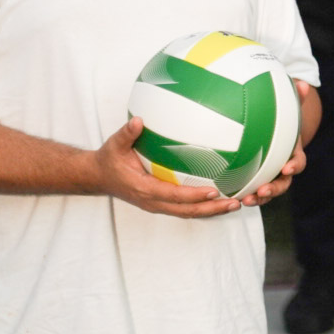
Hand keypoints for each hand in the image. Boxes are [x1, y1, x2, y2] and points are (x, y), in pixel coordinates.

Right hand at [95, 118, 241, 216]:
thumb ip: (127, 134)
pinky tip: (219, 198)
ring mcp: (157, 205)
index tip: (214, 190)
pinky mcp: (160, 204)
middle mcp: (152, 201)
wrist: (98, 177)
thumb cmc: (109, 160)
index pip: (174, 196)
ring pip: (188, 212)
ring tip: (234, 204)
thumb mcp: (114, 145)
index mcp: (144, 189)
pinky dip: (202, 206)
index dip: (194, 195)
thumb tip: (139, 121)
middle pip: (187, 211)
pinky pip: (184, 208)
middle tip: (234, 202)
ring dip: (211, 210)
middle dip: (211, 208)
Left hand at [240, 81, 312, 206]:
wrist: (271, 135)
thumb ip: (294, 100)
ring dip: (259, 198)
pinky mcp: (255, 182)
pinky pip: (252, 192)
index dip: (294, 166)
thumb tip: (303, 83)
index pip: (298, 162)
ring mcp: (269, 178)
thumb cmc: (279, 122)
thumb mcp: (287, 111)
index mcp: (292, 154)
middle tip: (263, 191)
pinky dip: (244, 195)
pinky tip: (230, 197)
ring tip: (246, 200)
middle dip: (274, 189)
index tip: (286, 167)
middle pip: (283, 183)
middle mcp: (282, 169)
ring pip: (268, 192)